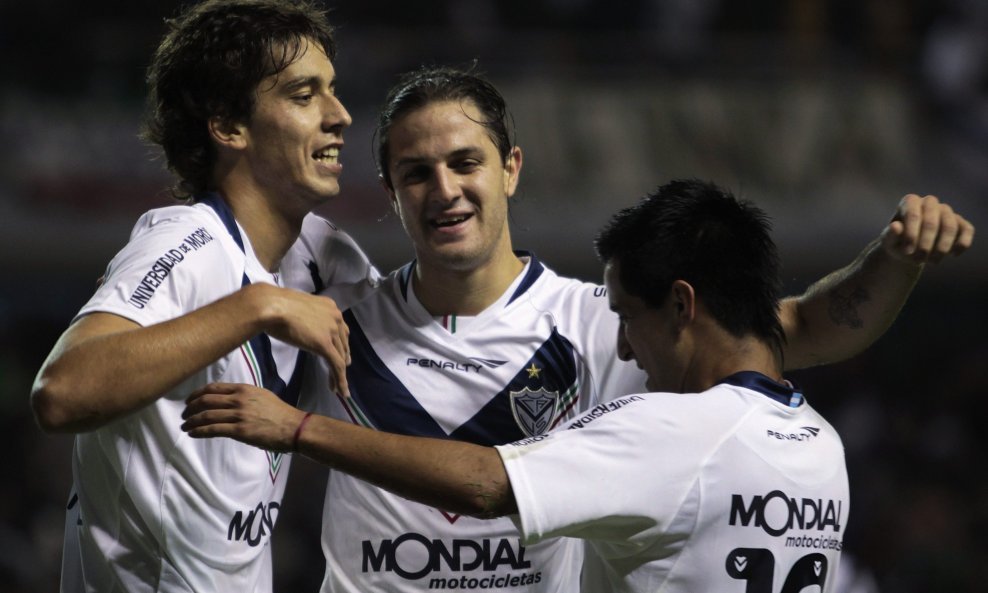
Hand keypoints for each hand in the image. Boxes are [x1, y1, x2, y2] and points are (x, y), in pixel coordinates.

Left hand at [182, 383, 305, 451]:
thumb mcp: (262, 396)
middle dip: (191, 407)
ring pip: (206, 415)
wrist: (294, 427)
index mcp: (244, 389)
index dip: (197, 394)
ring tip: (185, 426)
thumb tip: (228, 401)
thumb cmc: (280, 413)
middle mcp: (239, 399)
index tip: (189, 400)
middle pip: (206, 400)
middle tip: (184, 414)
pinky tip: (193, 433)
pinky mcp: (239, 430)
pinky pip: (213, 429)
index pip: (213, 388)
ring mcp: (239, 414)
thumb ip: (244, 396)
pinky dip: (199, 431)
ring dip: (191, 421)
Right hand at [251, 284, 351, 396]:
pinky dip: (340, 380)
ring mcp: (331, 330)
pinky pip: (336, 365)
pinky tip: (339, 391)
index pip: (341, 330)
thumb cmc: (275, 305)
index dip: (341, 345)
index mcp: (330, 307)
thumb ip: (307, 318)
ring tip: (338, 388)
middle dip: (342, 359)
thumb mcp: (298, 309)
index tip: (341, 356)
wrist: (269, 305)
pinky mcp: (324, 344)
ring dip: (340, 374)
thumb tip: (304, 327)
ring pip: (341, 357)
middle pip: (343, 344)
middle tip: (340, 374)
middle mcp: (336, 317)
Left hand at [881, 194, 974, 263]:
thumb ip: (890, 234)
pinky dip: (962, 244)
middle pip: (932, 222)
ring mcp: (946, 211)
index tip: (907, 252)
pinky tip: (953, 255)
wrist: (909, 249)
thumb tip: (896, 226)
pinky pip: (967, 229)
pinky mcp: (960, 222)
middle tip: (918, 261)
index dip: (911, 234)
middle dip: (925, 244)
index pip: (913, 214)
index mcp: (910, 202)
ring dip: (942, 248)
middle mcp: (929, 202)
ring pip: (950, 226)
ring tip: (932, 262)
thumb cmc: (897, 243)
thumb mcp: (888, 242)